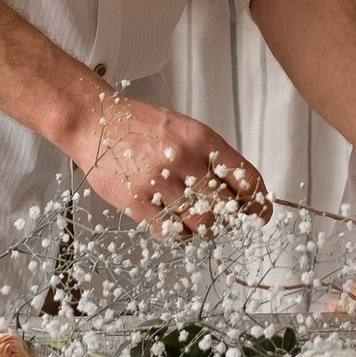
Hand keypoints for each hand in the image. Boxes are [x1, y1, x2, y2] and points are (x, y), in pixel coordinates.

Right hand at [71, 91, 267, 237]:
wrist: (95, 122)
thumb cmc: (142, 126)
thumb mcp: (185, 129)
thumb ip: (211, 157)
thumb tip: (240, 192)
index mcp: (201, 139)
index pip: (245, 177)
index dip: (258, 202)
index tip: (260, 214)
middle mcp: (183, 159)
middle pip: (226, 207)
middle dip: (230, 219)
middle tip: (225, 220)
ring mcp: (158, 182)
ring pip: (200, 224)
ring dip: (204, 229)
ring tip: (197, 221)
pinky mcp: (136, 201)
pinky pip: (169, 232)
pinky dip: (179, 234)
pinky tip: (176, 223)